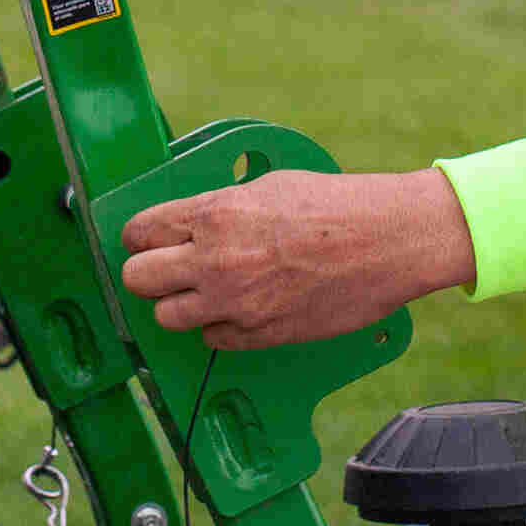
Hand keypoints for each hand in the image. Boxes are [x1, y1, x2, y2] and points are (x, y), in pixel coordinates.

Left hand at [120, 168, 474, 350]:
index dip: (139, 237)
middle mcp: (216, 260)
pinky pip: (212, 338)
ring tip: (205, 290)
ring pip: (167, 317)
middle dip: (147, 272)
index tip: (145, 240)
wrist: (388, 240)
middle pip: (138, 279)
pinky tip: (241, 307)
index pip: (139, 233)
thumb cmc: (334, 205)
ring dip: (181, 303)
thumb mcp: (265, 187)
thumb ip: (217, 209)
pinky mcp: (260, 335)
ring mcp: (236, 303)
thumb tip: (186, 224)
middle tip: (166, 268)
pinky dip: (220, 326)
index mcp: (214, 214)